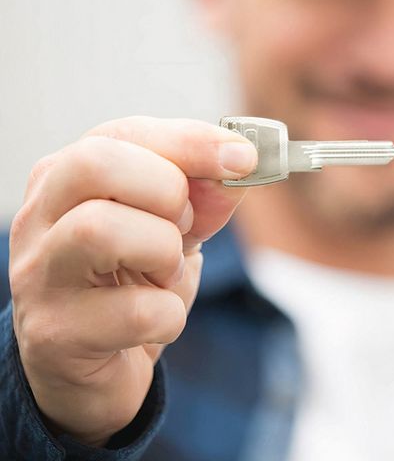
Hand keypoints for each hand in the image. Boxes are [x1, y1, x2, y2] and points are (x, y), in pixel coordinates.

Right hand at [9, 117, 255, 446]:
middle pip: (96, 164)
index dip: (191, 141)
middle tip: (183, 226)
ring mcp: (40, 275)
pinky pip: (136, 311)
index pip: (123, 133)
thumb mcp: (174, 230)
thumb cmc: (133, 285)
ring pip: (101, 229)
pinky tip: (157, 321)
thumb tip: (239, 166)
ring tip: (166, 273)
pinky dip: (170, 315)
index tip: (244, 157)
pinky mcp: (57, 333)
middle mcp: (40, 217)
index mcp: (67, 177)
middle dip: (166, 190)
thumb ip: (205, 195)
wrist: (97, 369)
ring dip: (164, 252)